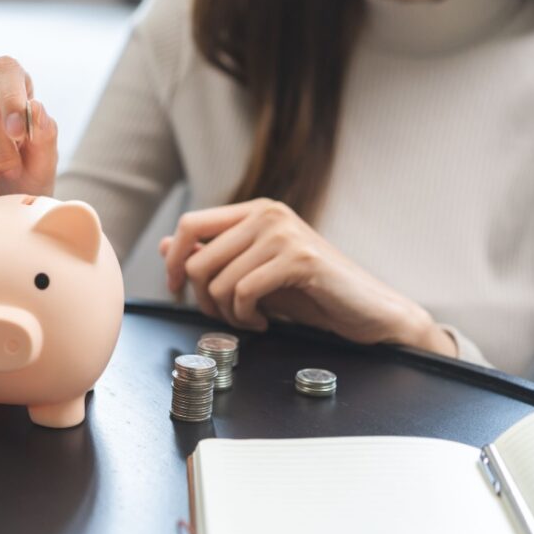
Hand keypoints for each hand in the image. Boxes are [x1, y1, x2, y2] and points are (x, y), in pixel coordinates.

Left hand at [158, 198, 456, 355]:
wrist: (368, 312)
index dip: (175, 261)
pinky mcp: (299, 258)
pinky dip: (245, 317)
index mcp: (254, 211)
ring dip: (226, 313)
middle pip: (198, 258)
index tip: (177, 290)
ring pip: (219, 280)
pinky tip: (263, 323)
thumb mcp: (253, 273)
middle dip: (202, 298)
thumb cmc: (310, 293)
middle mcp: (267, 213)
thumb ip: (213, 257)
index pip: (189, 225)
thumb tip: (165, 246)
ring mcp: (283, 233)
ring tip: (249, 321)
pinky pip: (243, 293)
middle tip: (224, 317)